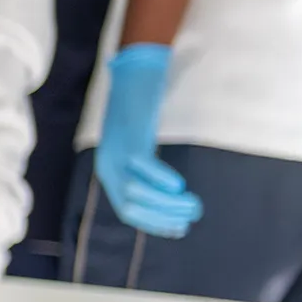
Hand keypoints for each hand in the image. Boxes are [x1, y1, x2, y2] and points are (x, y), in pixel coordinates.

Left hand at [94, 44, 202, 238]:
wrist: (133, 72)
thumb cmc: (141, 110)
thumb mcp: (140, 144)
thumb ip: (148, 168)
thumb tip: (173, 193)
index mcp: (111, 171)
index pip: (128, 212)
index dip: (154, 224)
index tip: (180, 229)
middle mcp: (108, 166)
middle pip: (130, 208)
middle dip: (163, 218)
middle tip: (192, 216)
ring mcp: (115, 152)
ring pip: (134, 192)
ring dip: (165, 204)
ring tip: (192, 204)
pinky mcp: (126, 136)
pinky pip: (139, 165)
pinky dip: (159, 179)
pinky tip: (178, 185)